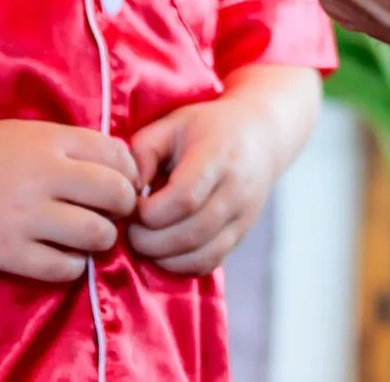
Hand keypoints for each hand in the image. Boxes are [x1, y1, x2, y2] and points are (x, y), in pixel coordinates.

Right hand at [0, 119, 139, 282]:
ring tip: (91, 237)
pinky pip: (65, 268)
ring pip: (97, 234)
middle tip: (113, 213)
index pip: (117, 155)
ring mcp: (26, 216)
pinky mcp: (9, 253)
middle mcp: (43, 175)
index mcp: (49, 140)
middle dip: (124, 206)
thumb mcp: (26, 134)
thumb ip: (69, 146)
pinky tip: (64, 256)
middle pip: (116, 194)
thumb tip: (119, 166)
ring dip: (103, 238)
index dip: (130, 172)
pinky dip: (73, 265)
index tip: (124, 183)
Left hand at [125, 66, 321, 274]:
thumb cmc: (208, 127)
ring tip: (146, 240)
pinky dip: (181, 265)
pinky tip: (165, 249)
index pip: (184, 198)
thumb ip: (143, 152)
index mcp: (218, 156)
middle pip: (189, 234)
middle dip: (148, 240)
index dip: (148, 212)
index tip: (131, 205)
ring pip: (200, 255)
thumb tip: (127, 191)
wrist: (262, 136)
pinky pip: (209, 263)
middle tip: (130, 229)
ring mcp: (243, 217)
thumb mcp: (172, 124)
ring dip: (162, 257)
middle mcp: (237, 190)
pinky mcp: (242, 235)